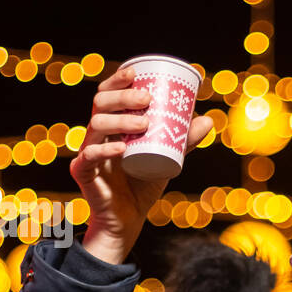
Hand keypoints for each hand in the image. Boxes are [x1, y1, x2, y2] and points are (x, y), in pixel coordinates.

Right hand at [69, 66, 215, 264]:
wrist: (128, 219)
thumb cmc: (143, 184)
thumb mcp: (168, 159)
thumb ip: (184, 142)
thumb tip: (208, 120)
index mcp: (111, 126)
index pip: (108, 95)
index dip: (118, 80)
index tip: (137, 72)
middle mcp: (96, 134)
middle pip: (101, 104)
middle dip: (123, 96)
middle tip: (148, 99)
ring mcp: (87, 152)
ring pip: (95, 126)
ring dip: (120, 121)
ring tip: (144, 123)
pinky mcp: (83, 173)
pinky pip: (89, 157)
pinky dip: (105, 151)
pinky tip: (121, 149)